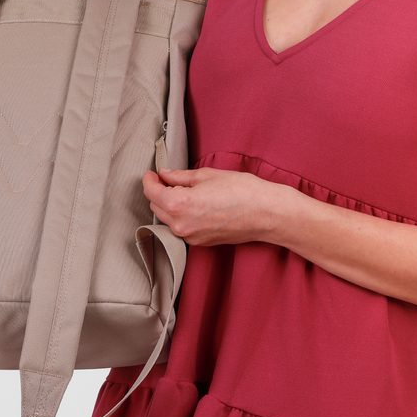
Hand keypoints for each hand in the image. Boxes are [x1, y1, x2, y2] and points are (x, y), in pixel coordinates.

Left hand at [142, 166, 285, 246]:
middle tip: (170, 179)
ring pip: (167, 219)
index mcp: (179, 204)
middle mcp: (180, 225)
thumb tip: (165, 174)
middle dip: (159, 192)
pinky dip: (181, 216)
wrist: (266, 213)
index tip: (153, 173)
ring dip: (169, 205)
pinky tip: (196, 205)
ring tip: (185, 191)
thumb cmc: (241, 190)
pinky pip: (181, 228)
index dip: (149, 180)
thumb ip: (180, 176)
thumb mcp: (207, 175)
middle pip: (156, 207)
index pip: (151, 192)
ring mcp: (190, 237)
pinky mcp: (200, 243)